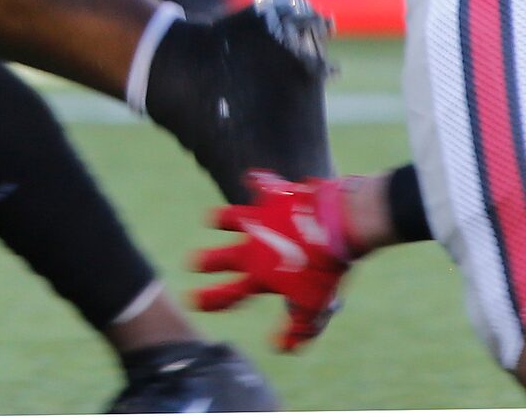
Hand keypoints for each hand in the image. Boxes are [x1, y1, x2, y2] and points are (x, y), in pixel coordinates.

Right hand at [190, 170, 351, 351]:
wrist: (333, 226)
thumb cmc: (324, 270)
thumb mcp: (313, 307)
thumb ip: (296, 328)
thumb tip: (279, 348)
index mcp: (260, 275)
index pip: (230, 292)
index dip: (211, 298)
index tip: (192, 300)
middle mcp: (253, 246)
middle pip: (225, 256)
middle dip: (208, 261)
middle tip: (192, 262)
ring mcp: (261, 219)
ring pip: (235, 218)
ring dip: (223, 220)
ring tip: (210, 219)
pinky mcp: (274, 197)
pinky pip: (261, 185)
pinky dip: (256, 182)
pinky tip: (252, 177)